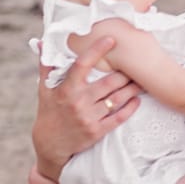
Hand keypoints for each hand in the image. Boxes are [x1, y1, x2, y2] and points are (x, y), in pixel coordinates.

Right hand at [32, 37, 140, 180]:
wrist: (50, 144)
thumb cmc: (48, 112)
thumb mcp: (44, 89)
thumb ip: (47, 65)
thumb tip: (44, 43)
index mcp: (66, 89)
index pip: (82, 65)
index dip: (96, 50)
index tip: (110, 39)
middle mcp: (78, 102)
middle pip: (109, 82)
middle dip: (125, 72)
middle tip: (136, 63)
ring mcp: (89, 117)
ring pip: (117, 99)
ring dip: (131, 89)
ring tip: (141, 80)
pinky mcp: (97, 131)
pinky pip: (119, 117)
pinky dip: (130, 108)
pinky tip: (136, 100)